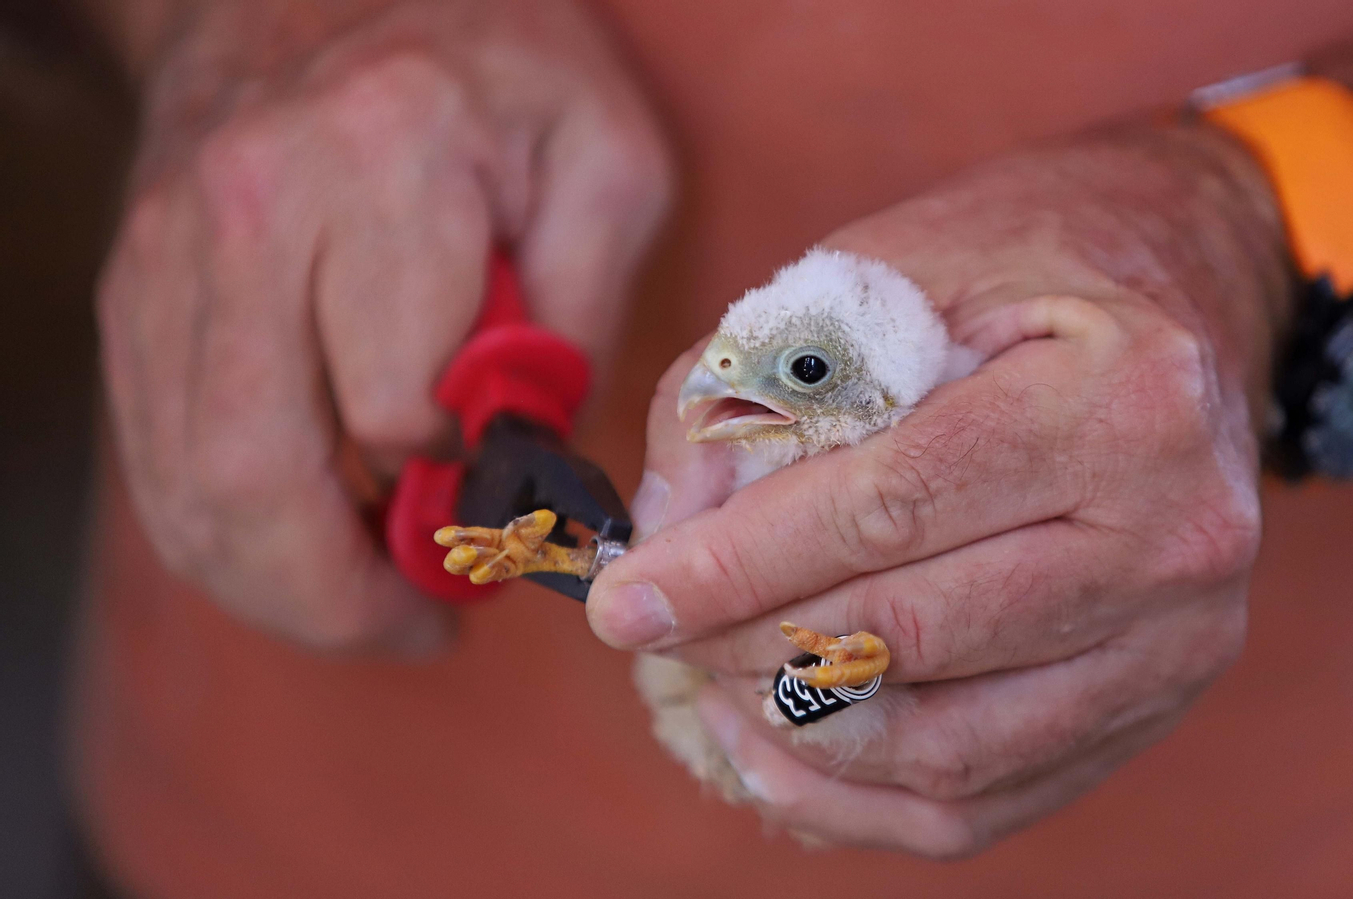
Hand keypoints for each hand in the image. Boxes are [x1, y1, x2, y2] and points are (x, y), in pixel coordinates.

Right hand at [97, 0, 670, 652]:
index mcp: (386, 164)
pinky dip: (225, 534)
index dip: (456, 485)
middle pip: (254, 479)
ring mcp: (168, 256)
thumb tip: (530, 461)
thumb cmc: (498, 71)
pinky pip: (157, 455)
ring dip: (275, 587)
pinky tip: (303, 542)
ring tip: (369, 602)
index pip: (396, 405)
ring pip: (187, 489)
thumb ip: (586, 311)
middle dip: (338, 602)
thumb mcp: (606, 159)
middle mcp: (249, 211)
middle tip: (420, 629)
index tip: (509, 509)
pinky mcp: (134, 293)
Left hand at [588, 124, 1290, 854]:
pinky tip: (781, 747)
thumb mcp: (887, 269)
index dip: (738, 567)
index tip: (625, 600)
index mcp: (1123, 397)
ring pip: (951, 747)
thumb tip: (669, 530)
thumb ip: (759, 383)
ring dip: (800, 734)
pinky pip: (990, 801)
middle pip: (917, 632)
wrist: (1195, 290)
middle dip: (750, 645)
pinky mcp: (1162, 702)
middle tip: (656, 631)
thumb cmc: (1031, 267)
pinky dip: (863, 798)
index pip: (890, 510)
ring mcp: (1183, 637)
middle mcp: (1179, 533)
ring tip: (709, 683)